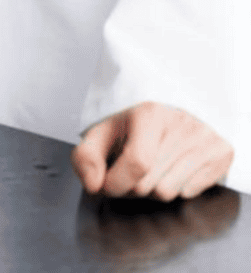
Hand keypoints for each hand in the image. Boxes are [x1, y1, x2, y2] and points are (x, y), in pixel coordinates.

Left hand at [72, 103, 232, 199]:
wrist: (172, 113)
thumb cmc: (134, 128)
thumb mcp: (103, 134)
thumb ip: (85, 157)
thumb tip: (92, 184)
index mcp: (149, 113)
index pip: (136, 163)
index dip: (117, 183)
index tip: (106, 184)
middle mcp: (180, 122)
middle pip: (149, 184)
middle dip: (132, 186)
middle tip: (130, 170)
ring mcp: (203, 137)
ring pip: (169, 193)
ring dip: (153, 188)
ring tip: (152, 167)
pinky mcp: (220, 152)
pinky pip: (190, 193)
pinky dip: (177, 188)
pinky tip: (172, 169)